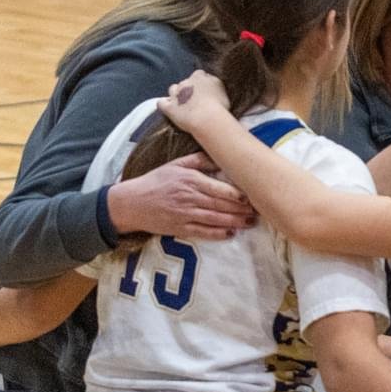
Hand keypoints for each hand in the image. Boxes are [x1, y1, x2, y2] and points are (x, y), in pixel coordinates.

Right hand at [107, 151, 256, 240]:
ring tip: (251, 222)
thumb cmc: (155, 181)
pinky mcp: (181, 228)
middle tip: (259, 211)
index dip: (239, 194)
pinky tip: (231, 233)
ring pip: (216, 219)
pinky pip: (203, 233)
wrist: (131, 203)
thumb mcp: (175, 165)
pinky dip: (219, 234)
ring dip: (236, 222)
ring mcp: (185, 214)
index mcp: (190, 180)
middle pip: (222, 205)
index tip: (253, 195)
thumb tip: (219, 156)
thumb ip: (198, 160)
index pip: (220, 188)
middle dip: (242, 209)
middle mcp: (190, 197)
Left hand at [161, 69, 230, 122]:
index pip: (201, 74)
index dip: (202, 83)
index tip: (206, 91)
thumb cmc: (221, 109)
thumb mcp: (225, 95)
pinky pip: (161, 103)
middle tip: (196, 100)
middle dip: (189, 88)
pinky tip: (167, 109)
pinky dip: (164, 105)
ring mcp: (177, 94)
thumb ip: (218, 89)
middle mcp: (188, 82)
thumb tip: (217, 92)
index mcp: (203, 77)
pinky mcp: (169, 106)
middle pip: (186, 81)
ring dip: (176, 94)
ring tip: (182, 104)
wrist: (208, 119)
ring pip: (173, 89)